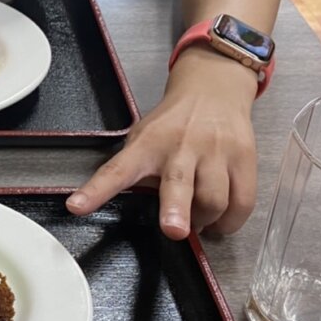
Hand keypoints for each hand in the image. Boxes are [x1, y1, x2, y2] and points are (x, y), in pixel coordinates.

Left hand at [67, 47, 258, 238]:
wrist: (214, 89)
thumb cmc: (173, 123)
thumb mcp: (144, 140)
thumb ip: (138, 172)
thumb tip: (134, 208)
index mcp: (146, 145)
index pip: (116, 171)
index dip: (96, 191)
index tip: (76, 207)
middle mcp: (180, 147)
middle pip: (179, 182)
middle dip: (177, 210)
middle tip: (175, 231)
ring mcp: (215, 151)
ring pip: (215, 199)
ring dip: (204, 222)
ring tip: (196, 223)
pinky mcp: (243, 157)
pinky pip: (243, 201)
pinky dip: (231, 221)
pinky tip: (220, 221)